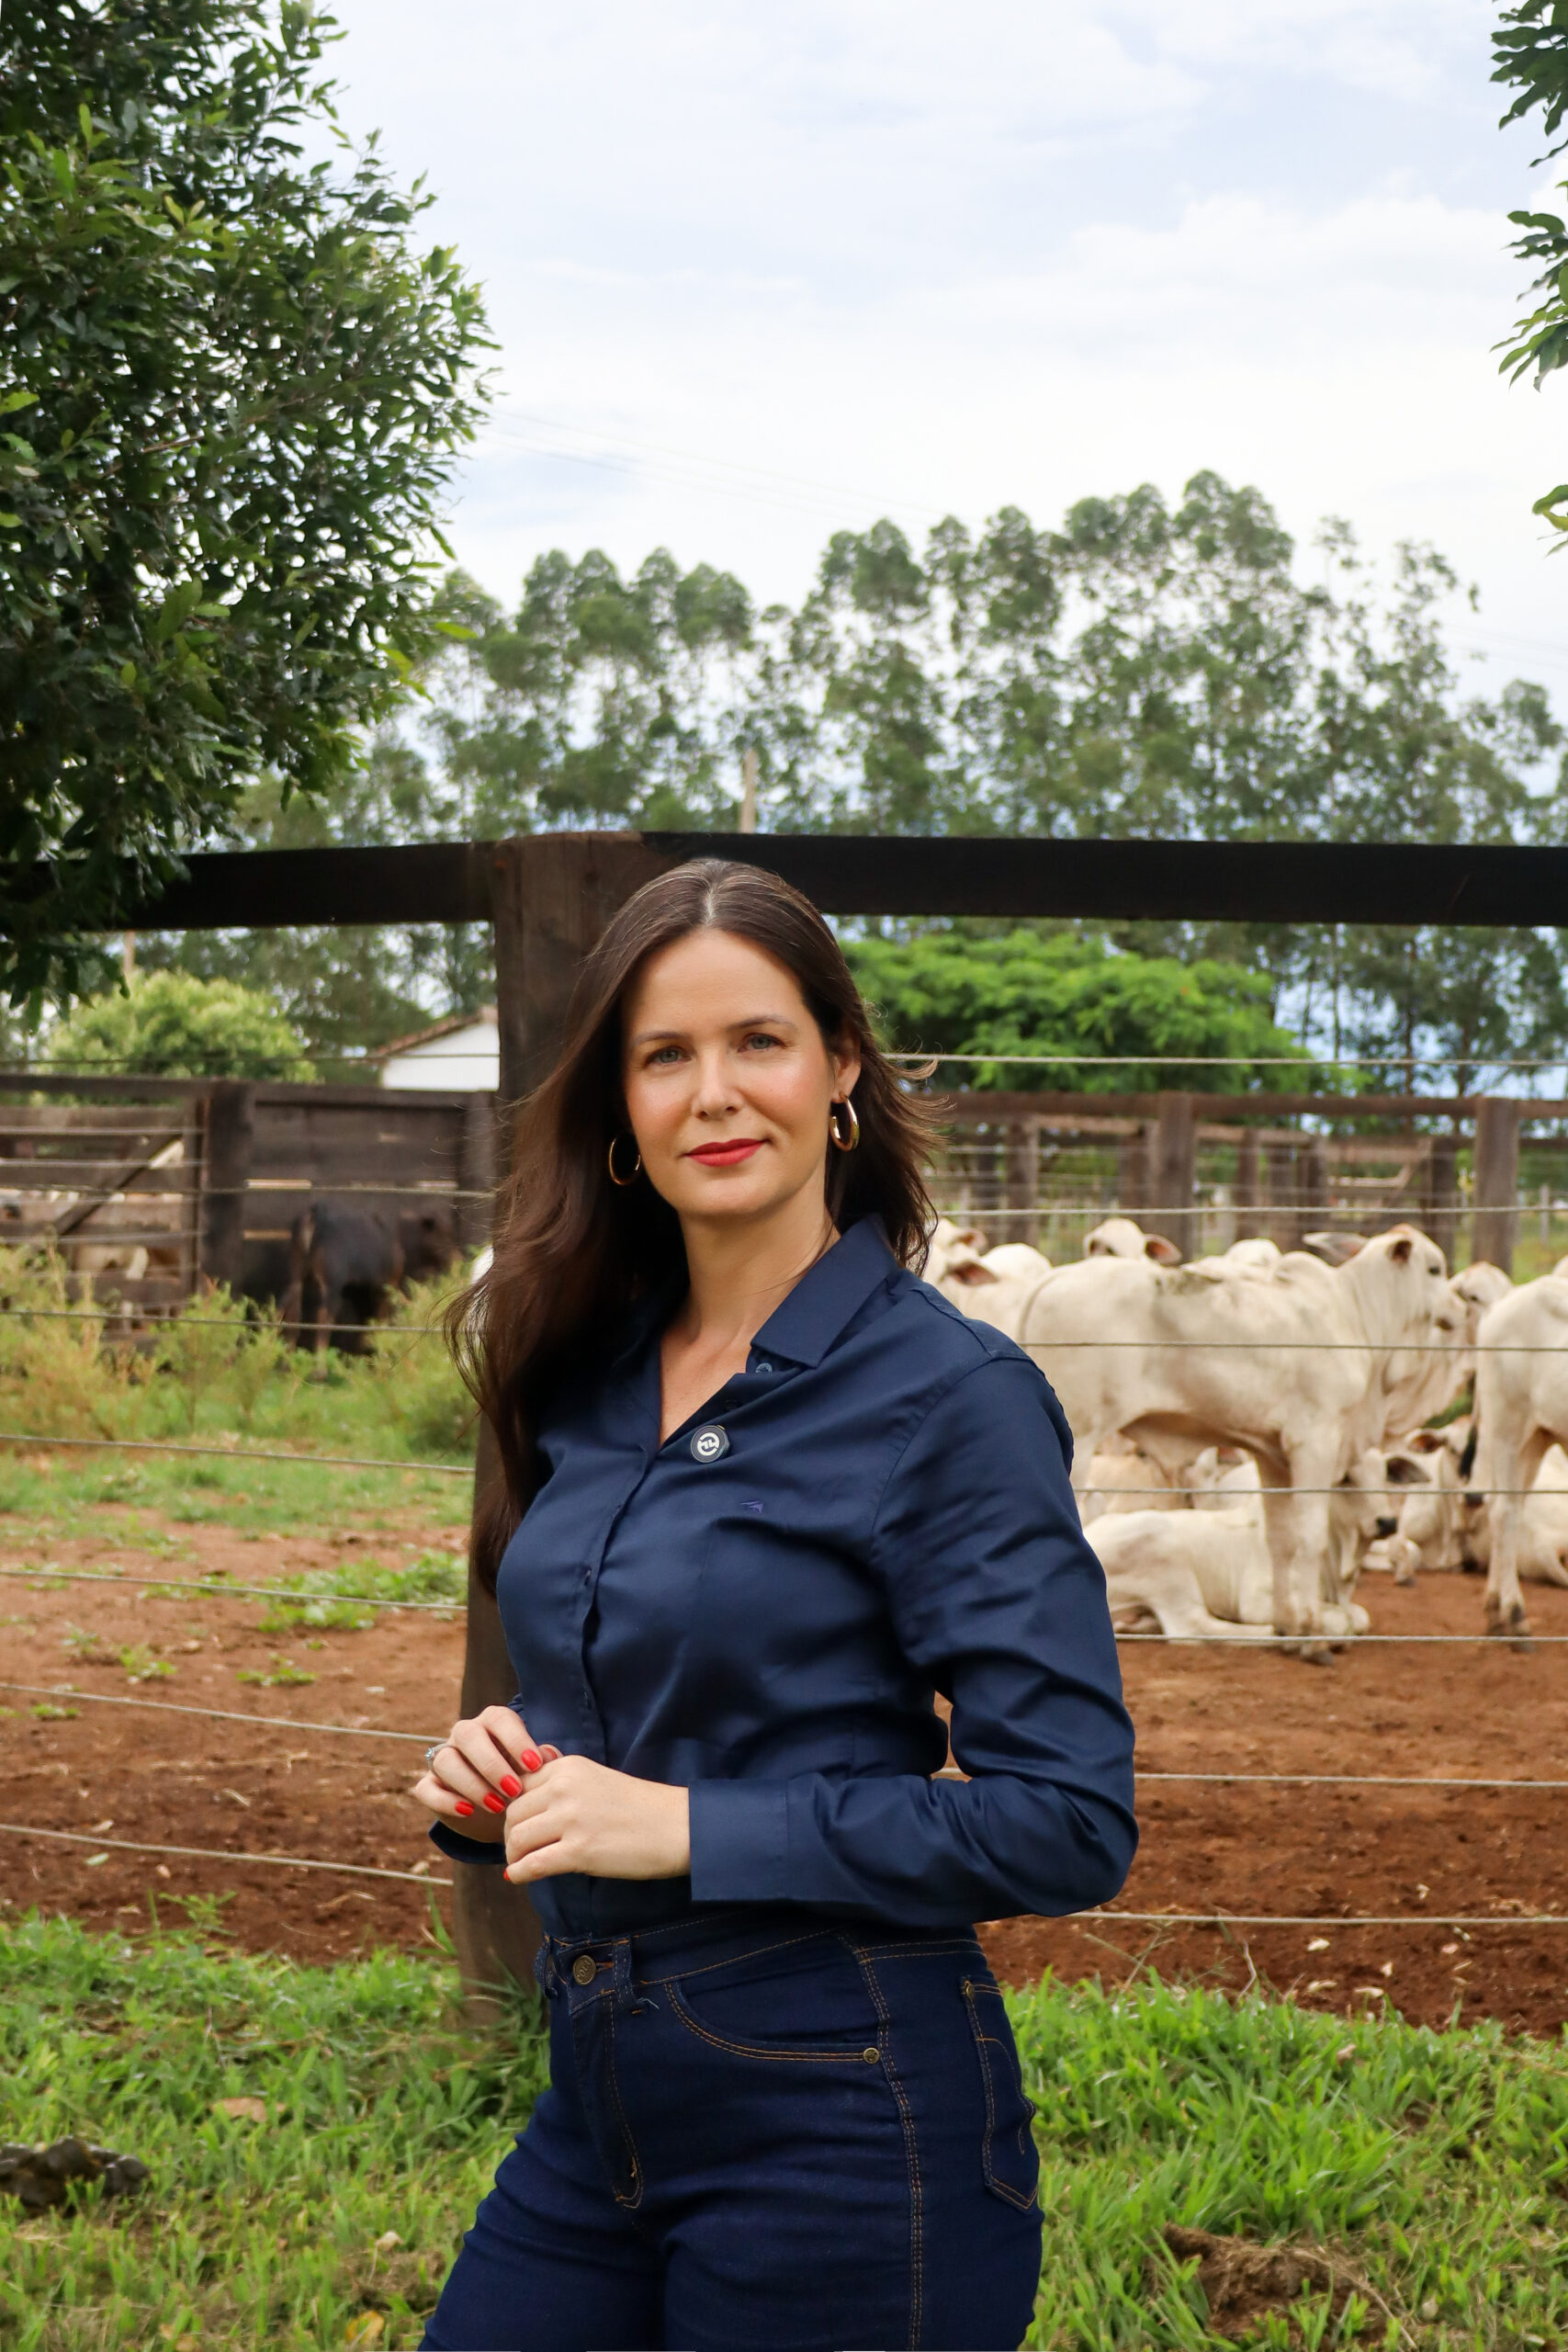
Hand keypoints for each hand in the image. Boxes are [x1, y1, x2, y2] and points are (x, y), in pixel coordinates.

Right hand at [412, 1703, 559, 1841]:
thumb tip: (550, 1754)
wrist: (500, 1814)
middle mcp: (465, 1735)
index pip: (499, 1718)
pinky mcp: (429, 1786)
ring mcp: (443, 1759)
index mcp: (492, 1723)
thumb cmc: (521, 1783)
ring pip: (445, 1760)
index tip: (535, 1765)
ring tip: (497, 1805)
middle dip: (491, 1763)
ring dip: (471, 1783)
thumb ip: (543, 1762)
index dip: (516, 1739)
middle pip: (468, 1735)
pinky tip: (467, 1811)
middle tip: (514, 1790)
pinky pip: (426, 1788)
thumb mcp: (534, 1774)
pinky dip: (445, 1800)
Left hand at [501, 1754, 690, 1884]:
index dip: (514, 1808)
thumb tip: (522, 1794)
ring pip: (517, 1838)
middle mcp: (565, 1788)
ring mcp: (571, 1819)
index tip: (520, 1824)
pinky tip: (519, 1878)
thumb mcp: (596, 1778)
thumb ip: (562, 1782)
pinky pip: (531, 1865)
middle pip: (513, 1813)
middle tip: (520, 1849)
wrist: (676, 1826)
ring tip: (522, 1863)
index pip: (519, 1785)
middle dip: (511, 1834)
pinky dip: (519, 1874)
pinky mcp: (579, 1851)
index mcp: (568, 1767)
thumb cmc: (640, 1806)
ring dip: (514, 1855)